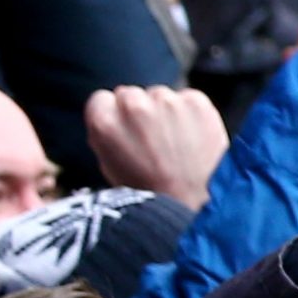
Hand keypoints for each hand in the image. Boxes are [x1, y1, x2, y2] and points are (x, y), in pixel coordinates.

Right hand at [85, 85, 228, 208]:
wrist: (194, 203)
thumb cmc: (149, 190)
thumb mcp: (108, 165)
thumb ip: (104, 134)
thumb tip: (110, 113)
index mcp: (104, 122)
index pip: (101, 99)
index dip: (111, 115)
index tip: (122, 129)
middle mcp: (133, 106)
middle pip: (129, 94)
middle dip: (137, 111)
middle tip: (150, 138)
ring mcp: (167, 101)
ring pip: (159, 95)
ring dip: (163, 112)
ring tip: (173, 142)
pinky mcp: (196, 102)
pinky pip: (187, 99)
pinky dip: (189, 114)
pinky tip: (191, 137)